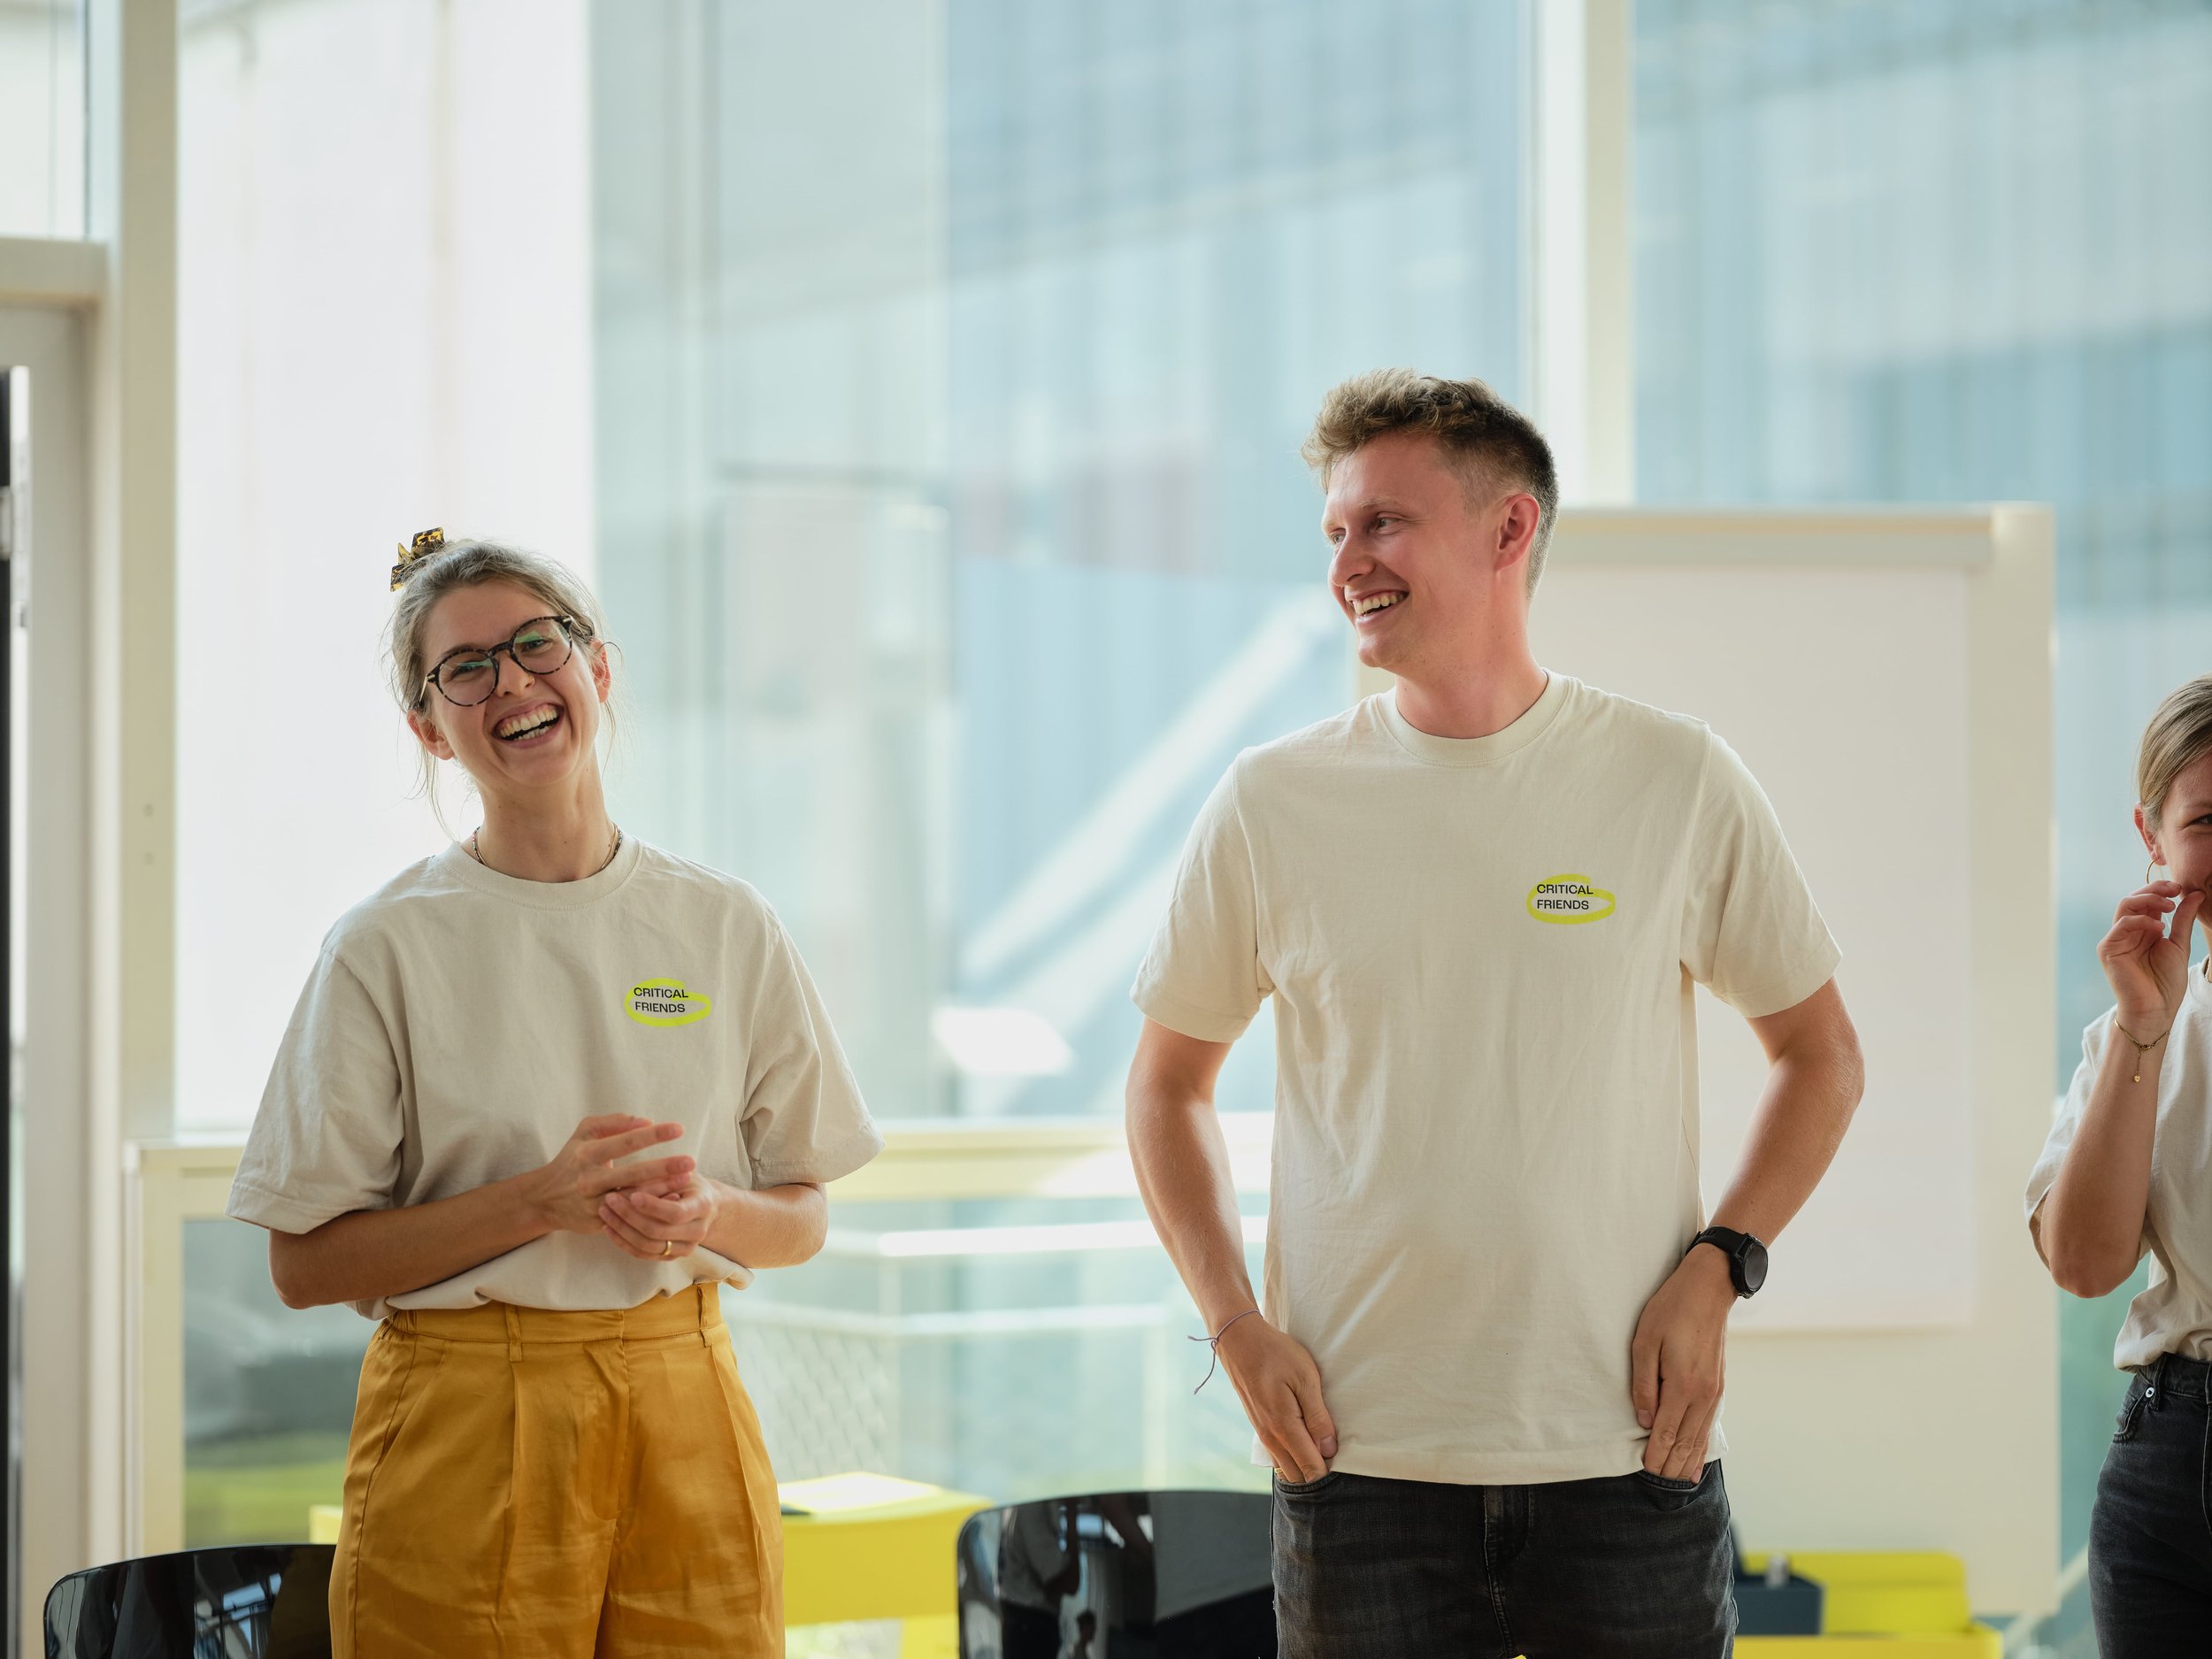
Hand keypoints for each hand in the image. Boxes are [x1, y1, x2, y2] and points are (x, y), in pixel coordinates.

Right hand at [531, 1114, 692, 1235]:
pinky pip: (629, 1215)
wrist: (545, 1199)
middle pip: (633, 1173)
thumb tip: (644, 1120)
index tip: (679, 1129)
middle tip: (691, 1161)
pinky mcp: (599, 1222)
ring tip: (687, 1180)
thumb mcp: (584, 1133)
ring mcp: (594, 1203)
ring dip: (663, 1189)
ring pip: (634, 1197)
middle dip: (664, 1167)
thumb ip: (613, 1122)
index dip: (653, 1135)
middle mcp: (590, 1179)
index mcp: (588, 1153)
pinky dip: (651, 1208)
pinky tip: (672, 1200)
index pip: (626, 1141)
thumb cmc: (572, 1159)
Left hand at [599, 1174, 720, 1260]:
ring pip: (648, 1246)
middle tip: (609, 1199)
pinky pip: (643, 1254)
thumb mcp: (680, 1172)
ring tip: (604, 1212)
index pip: (676, 1213)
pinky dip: (623, 1242)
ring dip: (622, 1230)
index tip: (632, 1195)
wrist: (703, 1203)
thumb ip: (662, 1177)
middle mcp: (697, 1231)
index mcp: (703, 1207)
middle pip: (658, 1232)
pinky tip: (608, 1228)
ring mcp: (685, 1247)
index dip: (652, 1206)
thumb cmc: (687, 1181)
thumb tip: (634, 1180)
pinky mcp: (671, 1256)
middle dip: (629, 1216)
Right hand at [1215, 1315, 1338, 1482]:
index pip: (1310, 1469)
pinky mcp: (1257, 1425)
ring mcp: (1261, 1432)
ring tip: (1316, 1431)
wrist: (1239, 1339)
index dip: (1329, 1465)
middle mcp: (1270, 1437)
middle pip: (1298, 1475)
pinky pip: (1277, 1452)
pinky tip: (1301, 1426)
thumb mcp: (1306, 1378)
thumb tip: (1329, 1450)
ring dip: (1302, 1458)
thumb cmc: (1276, 1354)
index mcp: (1284, 1427)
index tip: (1339, 1448)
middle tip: (1329, 1440)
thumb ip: (1318, 1417)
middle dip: (1315, 1467)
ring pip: (1285, 1465)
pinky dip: (1291, 1450)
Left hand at [1630, 1244, 1735, 1480]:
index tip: (1644, 1471)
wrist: (1708, 1289)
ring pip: (1699, 1438)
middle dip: (1670, 1465)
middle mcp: (1703, 1395)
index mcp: (1683, 1386)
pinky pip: (1709, 1426)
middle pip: (1685, 1442)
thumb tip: (1645, 1420)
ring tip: (1674, 1481)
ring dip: (1686, 1461)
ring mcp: (1714, 1393)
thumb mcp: (1645, 1341)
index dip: (1655, 1455)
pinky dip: (1702, 1447)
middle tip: (1655, 1484)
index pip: (1667, 1433)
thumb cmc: (1671, 1310)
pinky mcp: (1718, 1387)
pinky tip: (1697, 1460)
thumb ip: (1644, 1384)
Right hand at [2099, 880, 2203, 1033]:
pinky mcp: (2108, 948)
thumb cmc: (2166, 983)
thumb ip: (2183, 919)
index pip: (2146, 901)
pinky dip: (2141, 921)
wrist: (2155, 1009)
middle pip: (2134, 898)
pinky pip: (2122, 924)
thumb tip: (2195, 894)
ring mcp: (2115, 939)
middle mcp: (2127, 932)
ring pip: (2125, 905)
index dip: (2161, 890)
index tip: (2182, 888)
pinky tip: (2160, 928)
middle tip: (2176, 889)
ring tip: (2169, 905)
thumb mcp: (2179, 944)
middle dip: (2155, 889)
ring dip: (2148, 899)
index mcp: (2142, 930)